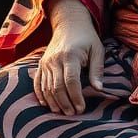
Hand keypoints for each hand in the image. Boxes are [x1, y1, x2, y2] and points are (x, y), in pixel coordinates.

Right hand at [34, 0, 104, 114]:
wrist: (69, 23)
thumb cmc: (87, 38)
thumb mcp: (97, 50)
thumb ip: (97, 70)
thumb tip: (99, 89)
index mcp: (70, 56)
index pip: (71, 81)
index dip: (76, 97)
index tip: (82, 108)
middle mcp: (55, 60)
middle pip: (57, 87)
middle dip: (65, 103)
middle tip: (73, 113)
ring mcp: (46, 62)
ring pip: (46, 87)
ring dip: (54, 102)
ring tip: (62, 112)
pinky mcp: (41, 64)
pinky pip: (38, 83)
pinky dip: (41, 95)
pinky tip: (47, 105)